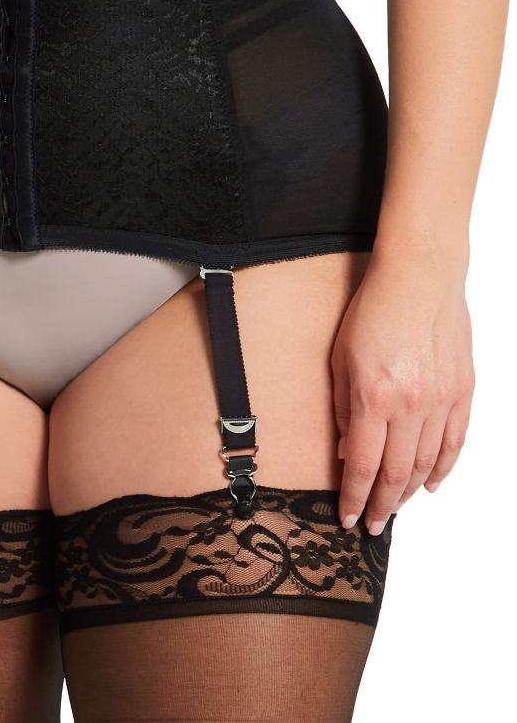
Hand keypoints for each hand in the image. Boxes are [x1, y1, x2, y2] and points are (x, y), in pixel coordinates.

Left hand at [330, 250, 474, 534]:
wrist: (420, 278)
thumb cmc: (372, 311)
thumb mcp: (339, 359)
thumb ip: (342, 409)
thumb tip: (344, 452)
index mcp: (373, 398)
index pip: (362, 465)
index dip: (355, 498)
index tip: (349, 519)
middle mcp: (410, 406)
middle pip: (396, 473)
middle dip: (382, 505)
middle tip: (374, 525)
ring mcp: (441, 401)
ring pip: (426, 464)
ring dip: (409, 492)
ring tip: (395, 508)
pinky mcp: (464, 392)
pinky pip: (454, 442)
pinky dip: (442, 468)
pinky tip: (430, 484)